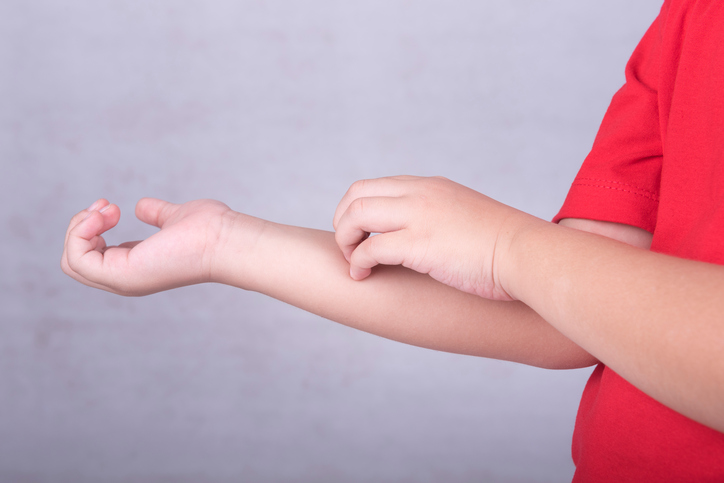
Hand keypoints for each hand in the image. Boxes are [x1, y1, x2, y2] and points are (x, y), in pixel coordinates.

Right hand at [61, 197, 238, 295]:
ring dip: (79, 227)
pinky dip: (79, 233)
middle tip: (105, 206)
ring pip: (71, 261)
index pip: (93, 256)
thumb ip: (157, 214)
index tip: (111, 206)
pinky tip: (101, 216)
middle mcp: (127, 278)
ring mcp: (123, 280)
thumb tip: (141, 207)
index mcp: (137, 266)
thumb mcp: (174, 217)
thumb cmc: (210, 230)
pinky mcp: (122, 275)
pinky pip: (76, 260)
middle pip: (75, 261)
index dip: (91, 228)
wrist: (225, 239)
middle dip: (79, 226)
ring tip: (105, 209)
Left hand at [333, 176, 541, 300]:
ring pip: (356, 216)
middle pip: (357, 195)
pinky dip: (356, 263)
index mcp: (430, 186)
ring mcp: (418, 216)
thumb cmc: (504, 244)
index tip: (358, 234)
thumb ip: (441, 215)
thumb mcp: (465, 215)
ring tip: (352, 263)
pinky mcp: (419, 244)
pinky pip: (369, 249)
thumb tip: (430, 234)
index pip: (373, 186)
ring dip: (345, 241)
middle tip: (348, 248)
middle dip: (343, 223)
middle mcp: (420, 194)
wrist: (528, 253)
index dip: (355, 210)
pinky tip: (362, 277)